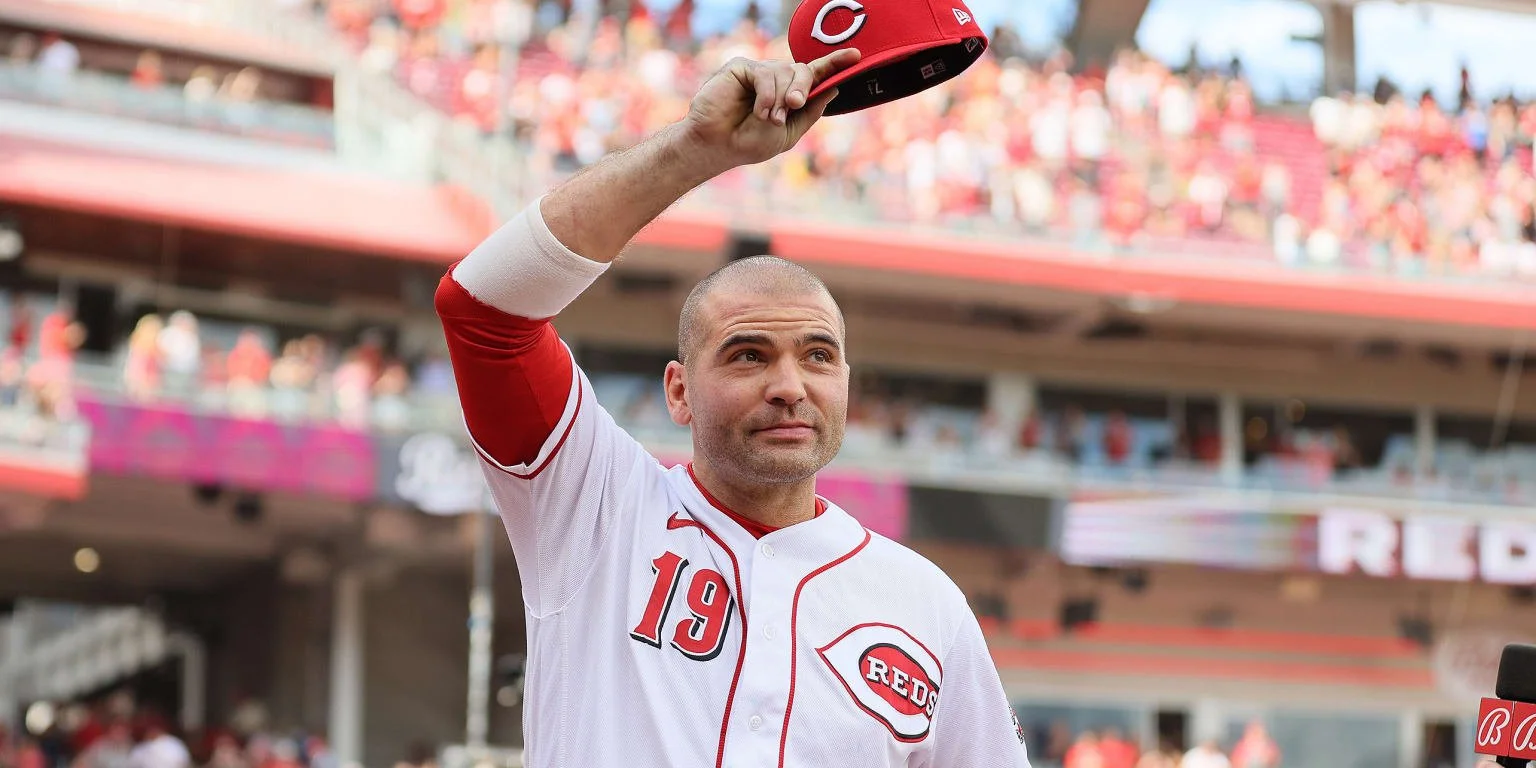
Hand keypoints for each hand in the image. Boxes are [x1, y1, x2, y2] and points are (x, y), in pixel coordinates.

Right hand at [682, 49, 861, 169]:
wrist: (718, 146)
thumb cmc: (749, 142)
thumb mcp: (788, 132)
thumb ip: (810, 111)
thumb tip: (833, 88)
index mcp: (790, 94)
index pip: (816, 74)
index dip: (835, 63)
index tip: (856, 56)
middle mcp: (777, 79)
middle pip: (804, 70)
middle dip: (804, 88)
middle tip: (795, 105)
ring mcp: (759, 71)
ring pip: (786, 72)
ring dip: (781, 99)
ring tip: (768, 118)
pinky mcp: (741, 68)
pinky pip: (765, 73)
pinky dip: (767, 95)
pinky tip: (759, 110)